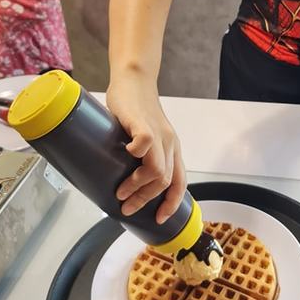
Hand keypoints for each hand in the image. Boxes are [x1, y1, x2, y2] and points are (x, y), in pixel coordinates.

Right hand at [106, 76, 186, 222]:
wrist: (134, 80)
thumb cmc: (135, 110)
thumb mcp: (143, 137)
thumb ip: (138, 156)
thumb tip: (119, 184)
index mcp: (172, 149)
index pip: (180, 182)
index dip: (172, 204)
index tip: (159, 219)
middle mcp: (169, 143)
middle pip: (165, 182)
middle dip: (145, 200)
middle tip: (126, 207)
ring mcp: (159, 133)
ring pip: (156, 170)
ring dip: (137, 186)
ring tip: (120, 192)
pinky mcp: (143, 123)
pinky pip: (146, 144)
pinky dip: (136, 154)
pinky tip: (125, 155)